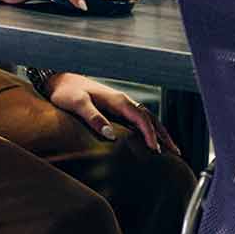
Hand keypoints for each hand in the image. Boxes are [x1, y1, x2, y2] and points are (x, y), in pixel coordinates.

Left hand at [42, 72, 180, 154]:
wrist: (59, 81)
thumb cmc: (66, 93)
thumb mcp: (77, 104)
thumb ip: (93, 117)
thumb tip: (110, 135)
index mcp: (117, 100)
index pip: (141, 118)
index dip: (150, 134)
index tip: (156, 150)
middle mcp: (123, 101)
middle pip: (150, 118)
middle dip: (164, 135)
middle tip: (176, 152)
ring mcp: (121, 105)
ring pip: (147, 119)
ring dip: (160, 133)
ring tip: (171, 149)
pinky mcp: (116, 109)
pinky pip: (138, 120)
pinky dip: (150, 130)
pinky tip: (151, 139)